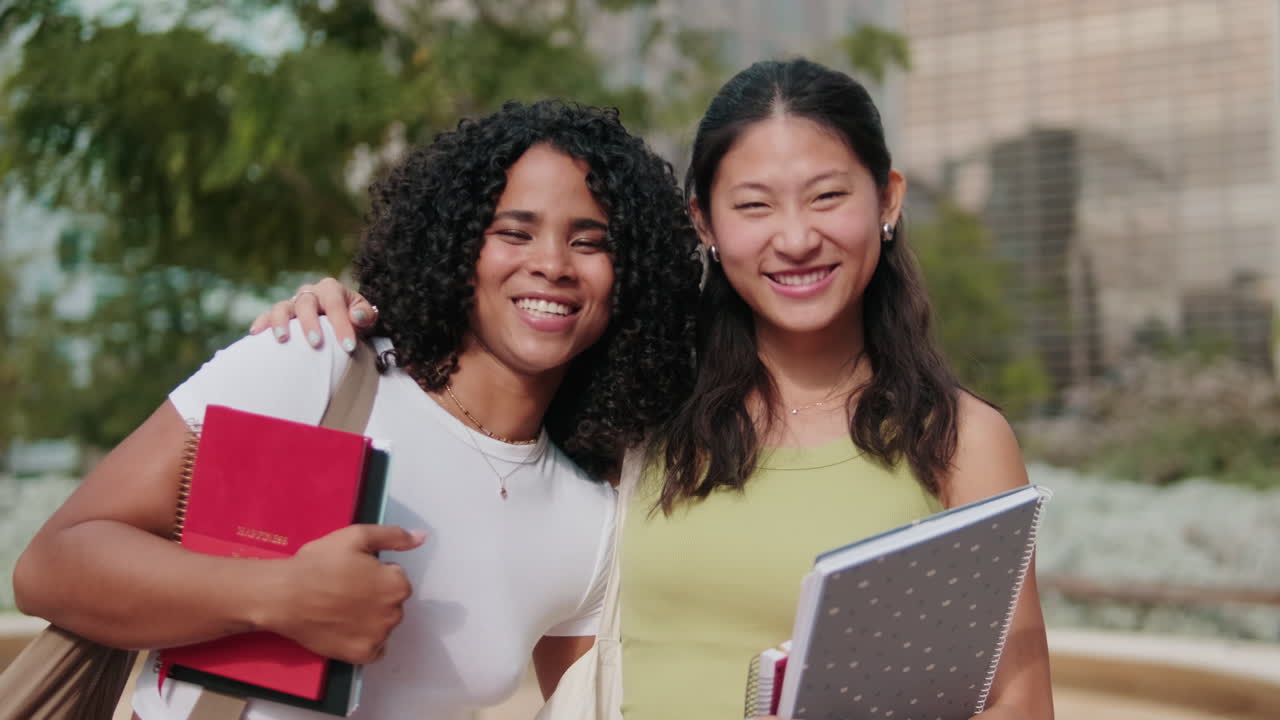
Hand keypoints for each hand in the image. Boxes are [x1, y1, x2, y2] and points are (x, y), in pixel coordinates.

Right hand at [249, 278, 376, 352]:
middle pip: (306, 304)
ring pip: (282, 307)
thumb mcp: (365, 316)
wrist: (337, 320)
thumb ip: (365, 315)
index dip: (342, 325)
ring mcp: (292, 303)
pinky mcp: (280, 315)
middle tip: (316, 343)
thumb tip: (356, 316)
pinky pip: (266, 316)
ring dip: (280, 322)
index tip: (349, 347)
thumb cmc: (353, 320)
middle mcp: (310, 293)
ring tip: (282, 339)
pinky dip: (261, 323)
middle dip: (310, 323)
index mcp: (331, 289)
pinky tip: (256, 334)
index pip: (336, 304)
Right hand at [263, 524, 424, 663]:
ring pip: (382, 626)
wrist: (284, 596)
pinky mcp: (361, 655)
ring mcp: (378, 637)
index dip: (374, 574)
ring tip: (340, 609)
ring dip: (370, 618)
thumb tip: (422, 537)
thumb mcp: (356, 537)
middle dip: (375, 597)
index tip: (352, 572)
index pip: (396, 579)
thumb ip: (394, 536)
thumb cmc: (319, 563)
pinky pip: (374, 649)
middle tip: (344, 590)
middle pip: (391, 603)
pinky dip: (364, 641)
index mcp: (397, 585)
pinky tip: (345, 629)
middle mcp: (395, 613)